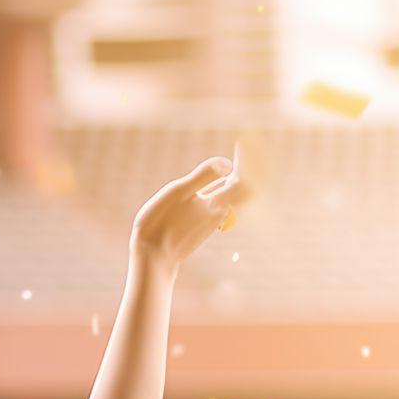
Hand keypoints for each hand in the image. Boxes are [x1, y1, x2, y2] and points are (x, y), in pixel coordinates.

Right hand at [130, 141, 245, 269]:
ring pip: (230, 196)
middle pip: (241, 186)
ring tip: (230, 164)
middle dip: (241, 167)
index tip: (242, 140)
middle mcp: (220, 212)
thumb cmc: (161, 223)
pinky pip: (219, 204)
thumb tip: (227, 162)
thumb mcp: (177, 193)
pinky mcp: (202, 226)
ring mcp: (212, 221)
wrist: (153, 259)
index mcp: (218, 201)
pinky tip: (213, 186)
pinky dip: (220, 191)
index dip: (245, 158)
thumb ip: (203, 176)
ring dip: (231, 179)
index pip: (242, 176)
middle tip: (241, 148)